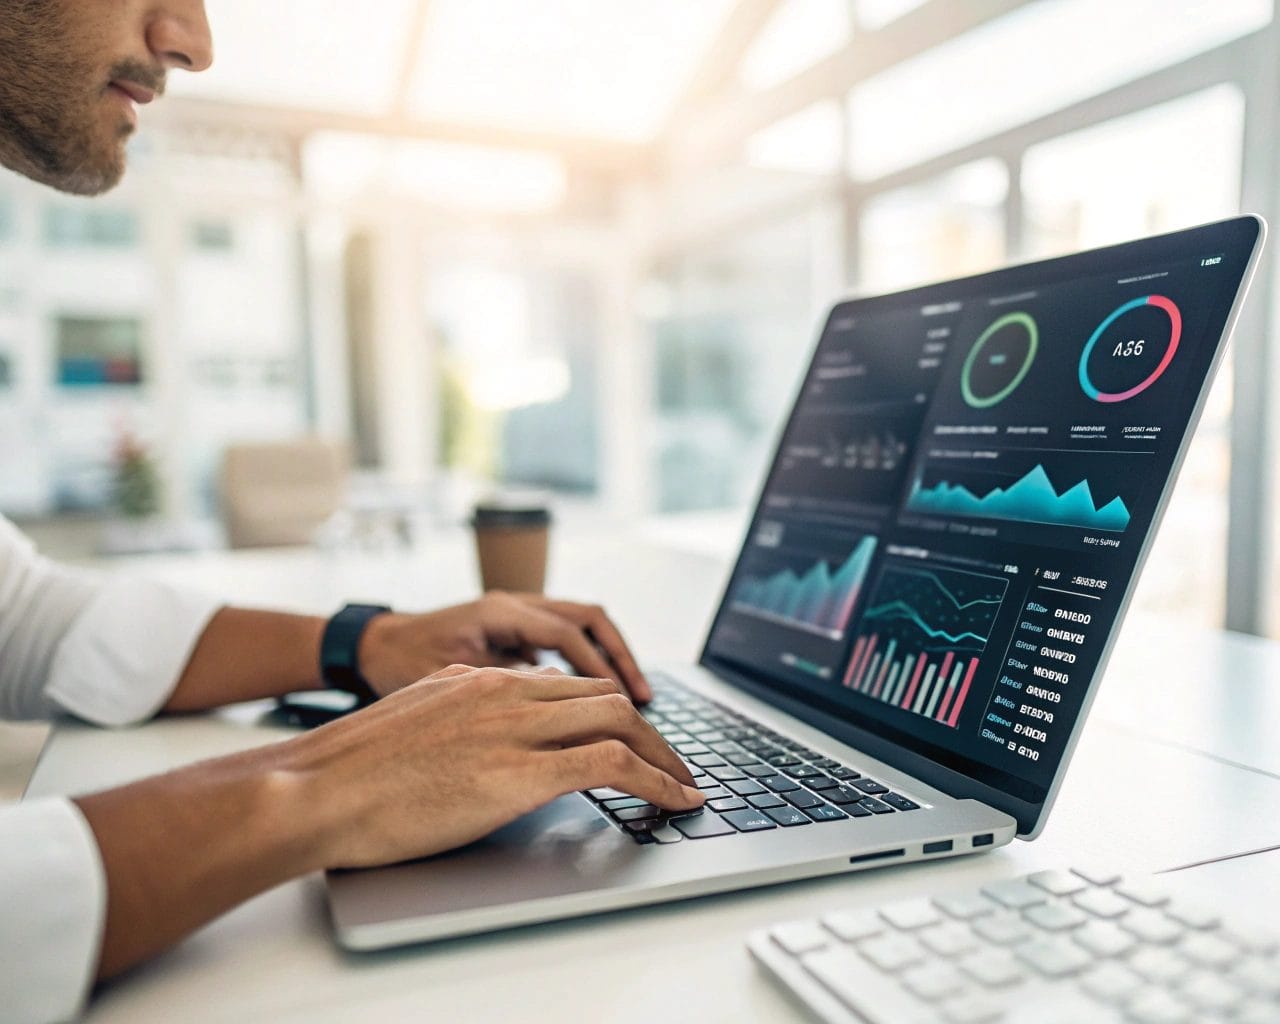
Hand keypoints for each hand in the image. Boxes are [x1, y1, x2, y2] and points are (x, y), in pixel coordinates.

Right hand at [284, 664, 702, 867]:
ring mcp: (514, 727)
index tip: (635, 738)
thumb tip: (491, 728)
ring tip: (685, 785)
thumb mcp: (413, 719)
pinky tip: (676, 800)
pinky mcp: (519, 771)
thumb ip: (461, 713)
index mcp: (481, 680)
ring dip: (666, 755)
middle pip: (605, 697)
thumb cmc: (349, 770)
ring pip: (621, 720)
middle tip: (675, 764)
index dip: (614, 711)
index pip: (571, 684)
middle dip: (652, 731)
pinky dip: (658, 781)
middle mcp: (506, 692)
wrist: (313, 789)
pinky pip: (612, 765)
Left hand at [358, 592, 652, 701]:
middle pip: (588, 620)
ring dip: (608, 660)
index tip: (631, 707)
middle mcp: (512, 604)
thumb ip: (503, 689)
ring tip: (633, 700)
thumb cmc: (396, 663)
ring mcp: (513, 614)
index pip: (570, 634)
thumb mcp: (448, 677)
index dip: (604, 669)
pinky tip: (590, 703)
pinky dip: (584, 665)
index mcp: (499, 610)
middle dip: (622, 661)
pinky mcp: (509, 633)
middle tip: (645, 703)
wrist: (365, 646)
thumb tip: (557, 715)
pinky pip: (559, 641)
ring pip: (579, 626)